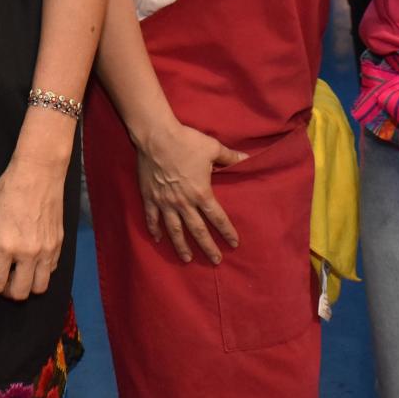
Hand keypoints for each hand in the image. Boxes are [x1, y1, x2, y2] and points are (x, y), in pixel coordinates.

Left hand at [0, 153, 66, 300]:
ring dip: (27, 286)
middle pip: (20, 293)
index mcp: (6, 246)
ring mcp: (47, 250)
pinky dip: (41, 272)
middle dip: (7, 293)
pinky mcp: (59, 244)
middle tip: (1, 283)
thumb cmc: (9, 190)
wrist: (39, 172)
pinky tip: (32, 262)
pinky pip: (52, 270)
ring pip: (40, 287)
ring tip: (18, 275)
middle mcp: (28, 253)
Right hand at [137, 120, 247, 263]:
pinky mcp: (150, 197)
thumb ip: (230, 157)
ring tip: (187, 258)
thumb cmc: (186, 142)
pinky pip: (152, 218)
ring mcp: (165, 202)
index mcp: (201, 193)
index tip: (234, 243)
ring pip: (174, 230)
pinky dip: (155, 230)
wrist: (156, 137)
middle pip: (198, 230)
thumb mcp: (213, 148)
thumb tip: (248, 159)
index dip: (227, 231)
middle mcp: (184, 203)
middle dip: (207, 246)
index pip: (218, 218)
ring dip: (181, 246)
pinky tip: (158, 239)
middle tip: (215, 261)